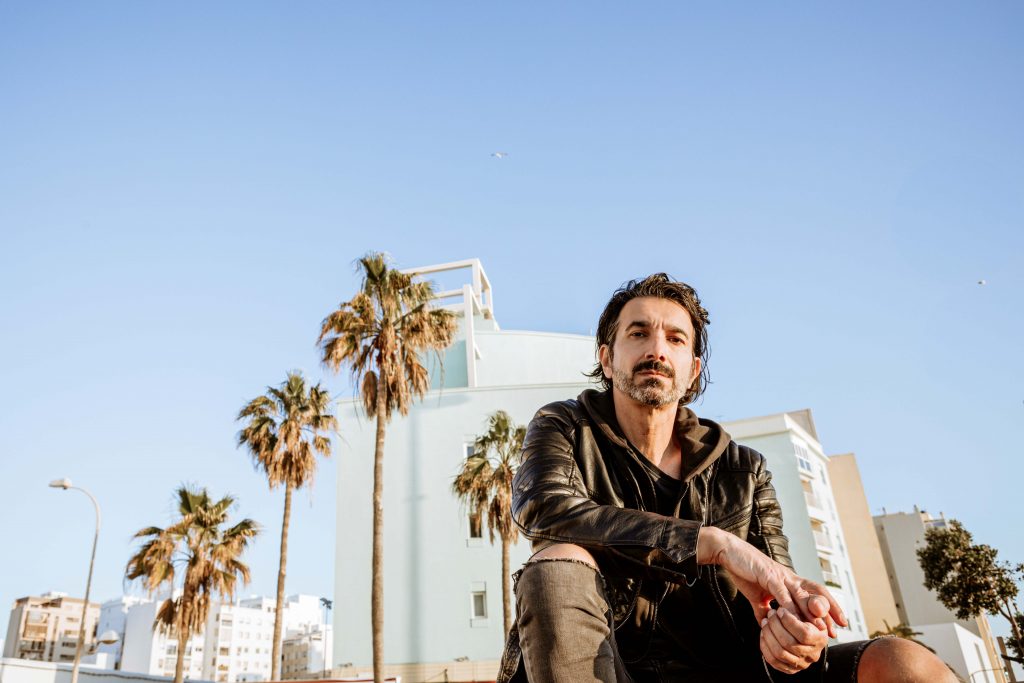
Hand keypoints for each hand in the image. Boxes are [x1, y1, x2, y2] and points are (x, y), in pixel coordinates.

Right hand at [697, 527, 846, 634]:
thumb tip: (765, 625)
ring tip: (821, 627)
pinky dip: (788, 606)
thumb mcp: (755, 595)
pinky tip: (792, 617)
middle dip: (829, 609)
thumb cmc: (743, 570)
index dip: (827, 608)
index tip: (835, 626)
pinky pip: (781, 593)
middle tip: (838, 627)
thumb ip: (762, 609)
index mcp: (788, 581)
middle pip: (816, 592)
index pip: (814, 594)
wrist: (729, 552)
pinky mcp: (768, 575)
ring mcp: (780, 575)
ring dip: (812, 611)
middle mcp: (789, 577)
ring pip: (802, 594)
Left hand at [759, 605, 827, 673]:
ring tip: (765, 621)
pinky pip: (773, 660)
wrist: (801, 626)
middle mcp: (812, 654)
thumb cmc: (806, 612)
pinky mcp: (789, 668)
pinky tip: (764, 633)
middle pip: (789, 643)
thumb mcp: (814, 605)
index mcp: (821, 639)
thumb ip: (817, 603)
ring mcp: (800, 663)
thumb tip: (818, 608)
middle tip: (770, 613)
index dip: (789, 621)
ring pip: (779, 653)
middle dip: (775, 626)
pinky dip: (765, 646)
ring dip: (768, 635)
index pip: (805, 634)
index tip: (780, 609)